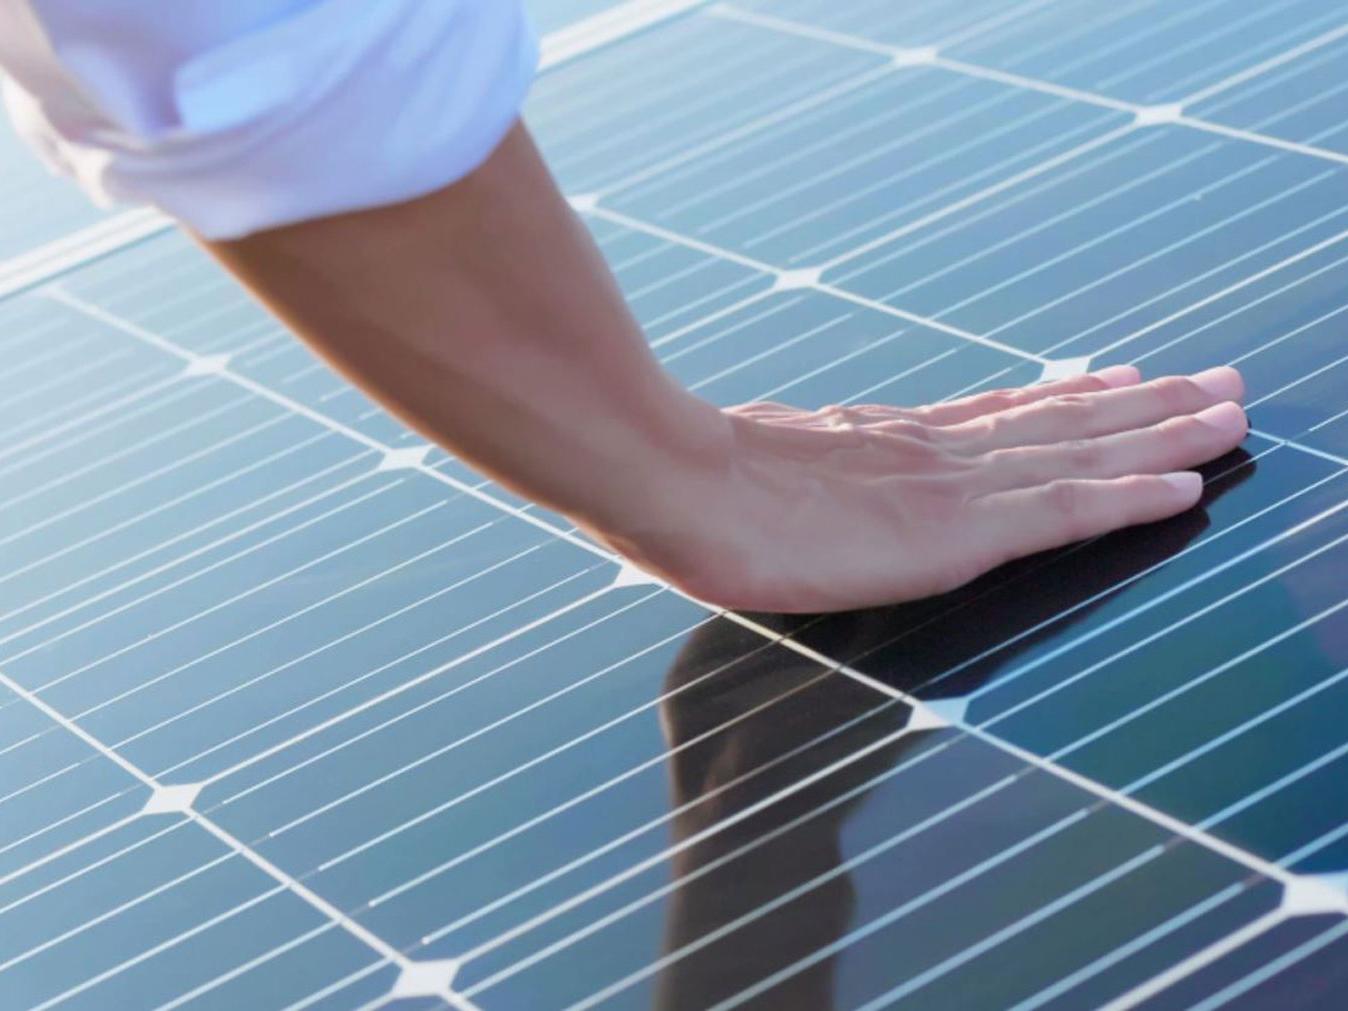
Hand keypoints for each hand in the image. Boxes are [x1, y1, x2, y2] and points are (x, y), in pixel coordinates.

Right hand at [608, 365, 1246, 612]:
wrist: (670, 480)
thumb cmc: (690, 485)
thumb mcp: (753, 471)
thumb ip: (791, 475)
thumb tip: (776, 484)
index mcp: (886, 440)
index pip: (999, 415)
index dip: (1070, 399)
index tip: (1124, 380)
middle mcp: (932, 450)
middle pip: (1060, 421)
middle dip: (1147, 405)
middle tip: (1219, 382)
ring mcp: (948, 485)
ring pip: (1081, 452)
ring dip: (1163, 434)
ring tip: (1228, 412)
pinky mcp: (956, 531)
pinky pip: (1064, 509)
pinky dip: (1129, 497)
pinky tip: (1185, 490)